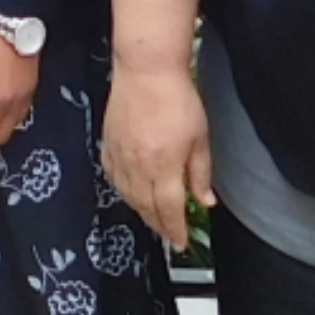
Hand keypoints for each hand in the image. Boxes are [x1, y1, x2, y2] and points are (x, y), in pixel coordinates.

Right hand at [100, 66, 212, 250]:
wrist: (146, 71)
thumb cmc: (177, 99)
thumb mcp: (199, 137)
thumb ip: (200, 173)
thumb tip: (206, 201)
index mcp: (164, 167)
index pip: (169, 210)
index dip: (175, 230)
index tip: (180, 243)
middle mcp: (139, 167)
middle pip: (146, 207)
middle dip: (158, 225)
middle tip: (168, 234)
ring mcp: (120, 156)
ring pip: (128, 195)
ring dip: (141, 210)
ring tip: (152, 217)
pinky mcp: (108, 144)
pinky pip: (113, 177)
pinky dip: (123, 190)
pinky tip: (130, 191)